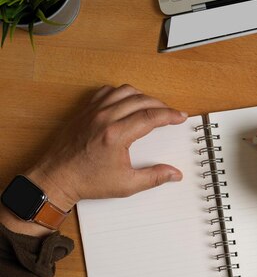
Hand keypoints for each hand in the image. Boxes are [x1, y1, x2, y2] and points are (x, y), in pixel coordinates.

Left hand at [1, 85, 186, 235]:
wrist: (57, 178)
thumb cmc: (87, 181)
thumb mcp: (126, 184)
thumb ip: (154, 177)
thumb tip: (174, 174)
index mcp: (116, 135)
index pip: (150, 117)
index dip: (169, 115)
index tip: (180, 116)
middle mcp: (104, 118)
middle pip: (141, 100)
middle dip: (160, 105)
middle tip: (170, 114)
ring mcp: (92, 112)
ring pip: (124, 91)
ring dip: (142, 96)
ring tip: (152, 106)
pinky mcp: (84, 111)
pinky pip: (106, 92)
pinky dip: (121, 93)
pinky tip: (127, 102)